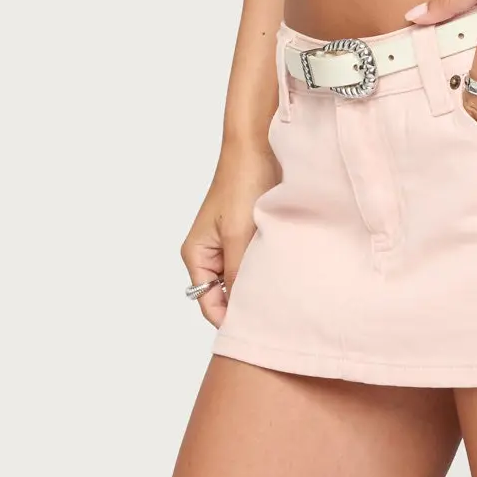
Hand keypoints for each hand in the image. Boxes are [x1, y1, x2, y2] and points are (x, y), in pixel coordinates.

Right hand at [181, 136, 279, 326]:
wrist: (256, 146)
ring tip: (278, 293)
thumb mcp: (239, 236)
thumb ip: (236, 275)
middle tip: (272, 315)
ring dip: (255, 284)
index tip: (256, 330)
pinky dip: (262, 268)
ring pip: (239, 278)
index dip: (229, 319)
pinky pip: (250, 262)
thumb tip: (240, 312)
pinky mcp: (244, 233)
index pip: (208, 303)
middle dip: (244, 303)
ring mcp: (226, 243)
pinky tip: (280, 271)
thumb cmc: (242, 184)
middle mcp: (207, 252)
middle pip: (223, 294)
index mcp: (196, 254)